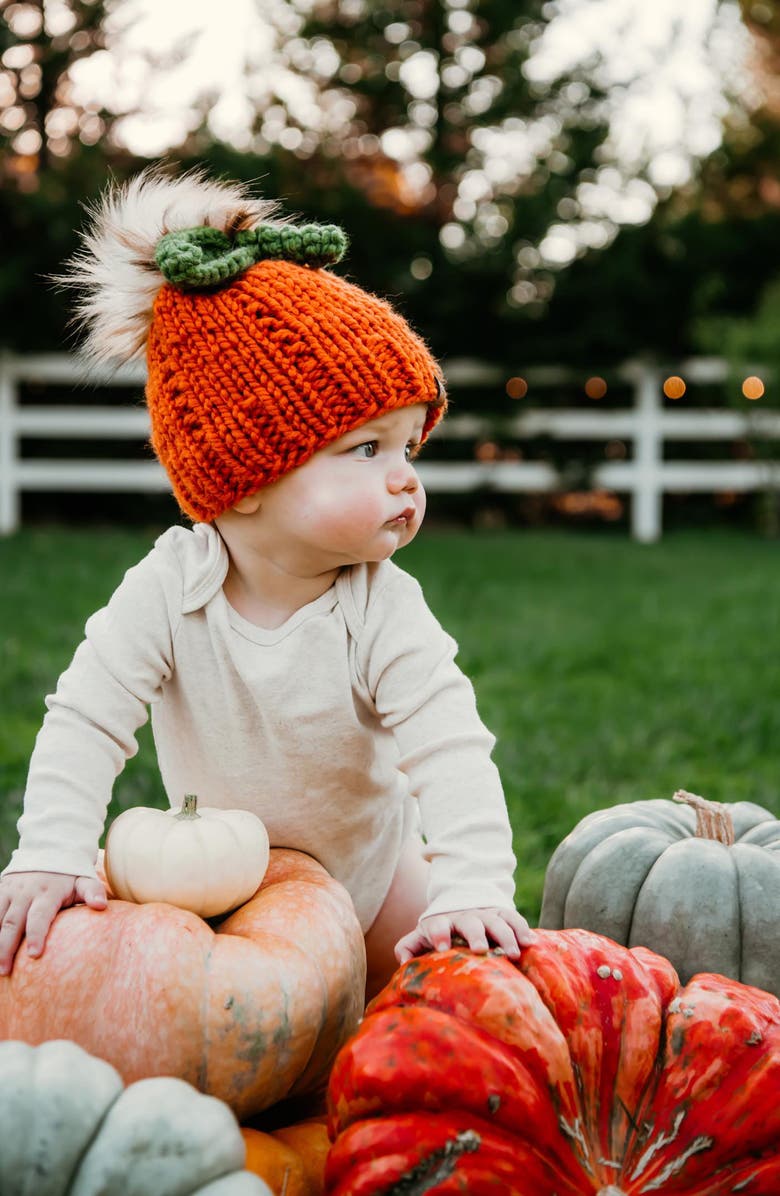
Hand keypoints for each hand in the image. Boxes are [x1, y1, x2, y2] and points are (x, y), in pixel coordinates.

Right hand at [0, 871, 106, 974]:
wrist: (49, 850)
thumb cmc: (69, 875)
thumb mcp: (83, 879)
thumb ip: (93, 891)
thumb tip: (101, 906)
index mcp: (48, 892)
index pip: (40, 916)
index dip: (36, 935)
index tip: (34, 955)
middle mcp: (26, 892)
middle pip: (13, 923)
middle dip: (6, 948)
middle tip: (5, 971)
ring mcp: (10, 891)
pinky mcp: (0, 890)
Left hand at [395, 906, 536, 964]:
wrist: (461, 903)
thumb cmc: (440, 930)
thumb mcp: (422, 935)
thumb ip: (409, 947)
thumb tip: (403, 962)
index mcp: (441, 921)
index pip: (437, 924)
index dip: (439, 933)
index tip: (442, 948)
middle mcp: (464, 915)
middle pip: (470, 922)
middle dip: (475, 934)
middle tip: (481, 950)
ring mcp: (485, 913)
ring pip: (496, 921)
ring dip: (505, 936)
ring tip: (513, 954)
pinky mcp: (502, 913)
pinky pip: (514, 918)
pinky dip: (522, 929)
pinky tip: (530, 944)